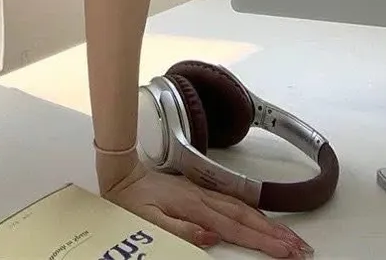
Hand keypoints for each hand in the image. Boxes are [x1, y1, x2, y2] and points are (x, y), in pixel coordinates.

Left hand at [103, 166, 313, 256]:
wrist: (120, 171)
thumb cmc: (131, 201)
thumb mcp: (149, 221)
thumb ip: (181, 230)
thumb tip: (213, 237)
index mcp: (194, 207)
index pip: (236, 228)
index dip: (263, 241)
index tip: (288, 252)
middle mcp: (203, 198)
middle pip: (246, 218)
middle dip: (275, 234)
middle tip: (301, 248)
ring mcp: (202, 193)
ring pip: (242, 209)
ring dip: (268, 223)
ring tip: (290, 237)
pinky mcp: (199, 191)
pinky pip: (232, 202)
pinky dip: (252, 211)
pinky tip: (261, 218)